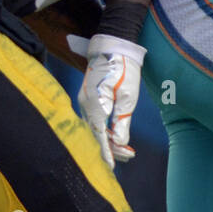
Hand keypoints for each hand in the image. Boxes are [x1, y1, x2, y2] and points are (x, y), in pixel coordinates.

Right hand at [78, 33, 146, 166]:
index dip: (106, 152)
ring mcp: (83, 101)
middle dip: (110, 148)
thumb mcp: (128, 96)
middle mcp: (84, 104)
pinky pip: (93, 119)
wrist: (114, 45)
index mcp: (95, 103)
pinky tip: (114, 136)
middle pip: (95, 133)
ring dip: (108, 140)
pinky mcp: (87, 98)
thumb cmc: (124, 69)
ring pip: (94, 127)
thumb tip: (118, 143)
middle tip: (129, 156)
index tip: (112, 166)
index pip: (99, 134)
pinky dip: (104, 129)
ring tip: (126, 150)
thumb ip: (122, 121)